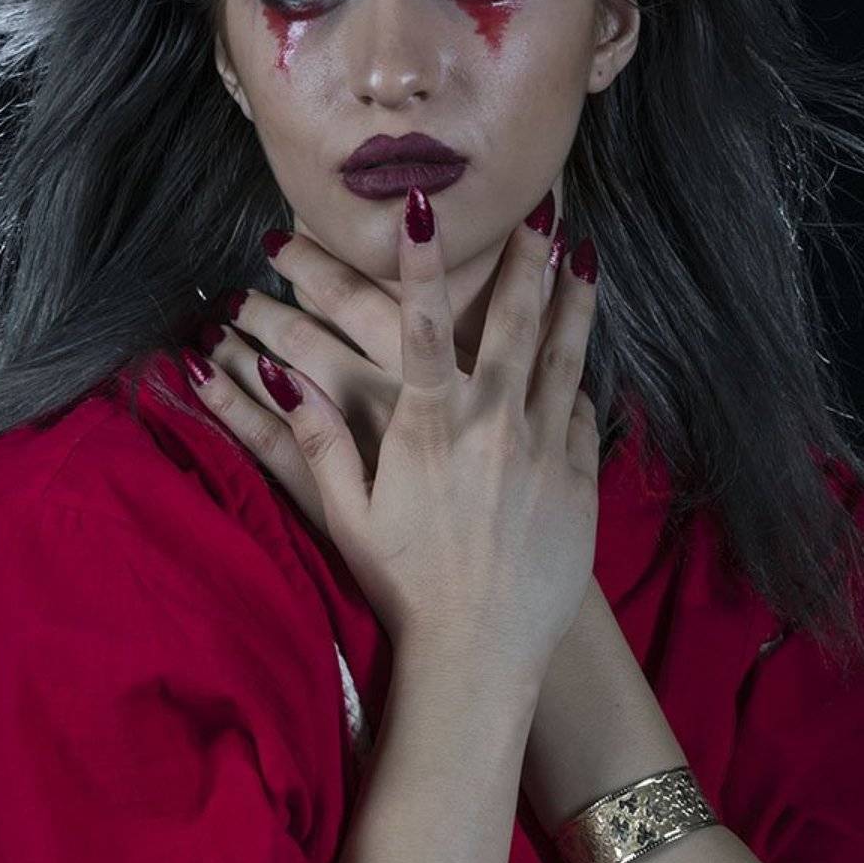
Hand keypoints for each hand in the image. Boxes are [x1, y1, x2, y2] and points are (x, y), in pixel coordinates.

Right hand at [178, 187, 600, 674]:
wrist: (481, 656)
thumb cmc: (405, 583)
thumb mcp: (348, 516)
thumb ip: (317, 442)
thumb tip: (279, 378)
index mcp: (431, 426)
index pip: (421, 324)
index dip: (421, 262)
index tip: (426, 208)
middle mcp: (493, 424)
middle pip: (512, 321)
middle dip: (524, 258)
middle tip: (541, 206)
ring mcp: (543, 450)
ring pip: (562, 355)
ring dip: (571, 300)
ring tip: (583, 253)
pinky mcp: (578, 482)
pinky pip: (582, 413)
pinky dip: (580, 377)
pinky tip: (583, 351)